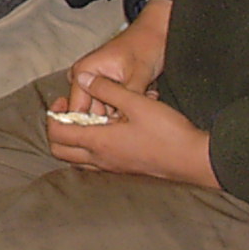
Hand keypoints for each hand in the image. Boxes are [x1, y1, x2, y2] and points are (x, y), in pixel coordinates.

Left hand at [46, 74, 217, 186]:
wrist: (195, 160)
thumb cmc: (168, 131)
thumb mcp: (136, 102)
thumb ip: (107, 89)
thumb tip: (83, 79)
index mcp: (99, 142)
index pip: (57, 134)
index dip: (53, 116)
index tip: (62, 101)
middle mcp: (100, 159)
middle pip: (60, 151)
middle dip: (57, 130)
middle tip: (69, 112)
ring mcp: (112, 168)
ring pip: (77, 159)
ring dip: (73, 141)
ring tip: (87, 120)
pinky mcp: (124, 170)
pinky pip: (94, 163)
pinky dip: (90, 149)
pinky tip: (107, 132)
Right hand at [63, 0, 171, 116]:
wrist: (156, 33)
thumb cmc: (146, 45)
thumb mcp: (139, 73)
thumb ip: (127, 98)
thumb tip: (121, 120)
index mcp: (84, 71)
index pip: (77, 108)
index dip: (94, 124)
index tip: (116, 130)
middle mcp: (84, 77)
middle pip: (90, 111)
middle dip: (114, 116)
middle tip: (137, 111)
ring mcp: (94, 81)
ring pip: (103, 109)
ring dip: (123, 110)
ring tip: (144, 99)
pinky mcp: (104, 84)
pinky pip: (111, 103)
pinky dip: (126, 105)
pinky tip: (143, 96)